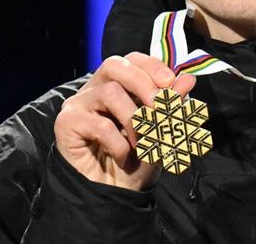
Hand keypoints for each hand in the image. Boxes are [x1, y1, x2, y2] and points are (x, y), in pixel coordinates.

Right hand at [54, 52, 195, 190]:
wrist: (113, 194)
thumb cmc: (136, 162)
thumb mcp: (161, 134)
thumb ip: (172, 107)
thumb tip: (188, 79)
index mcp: (117, 85)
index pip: (131, 60)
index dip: (151, 66)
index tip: (171, 84)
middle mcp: (94, 89)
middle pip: (114, 65)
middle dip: (143, 83)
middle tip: (159, 108)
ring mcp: (78, 104)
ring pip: (110, 93)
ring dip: (134, 121)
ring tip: (141, 144)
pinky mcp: (67, 122)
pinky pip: (99, 124)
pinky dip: (119, 144)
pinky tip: (122, 157)